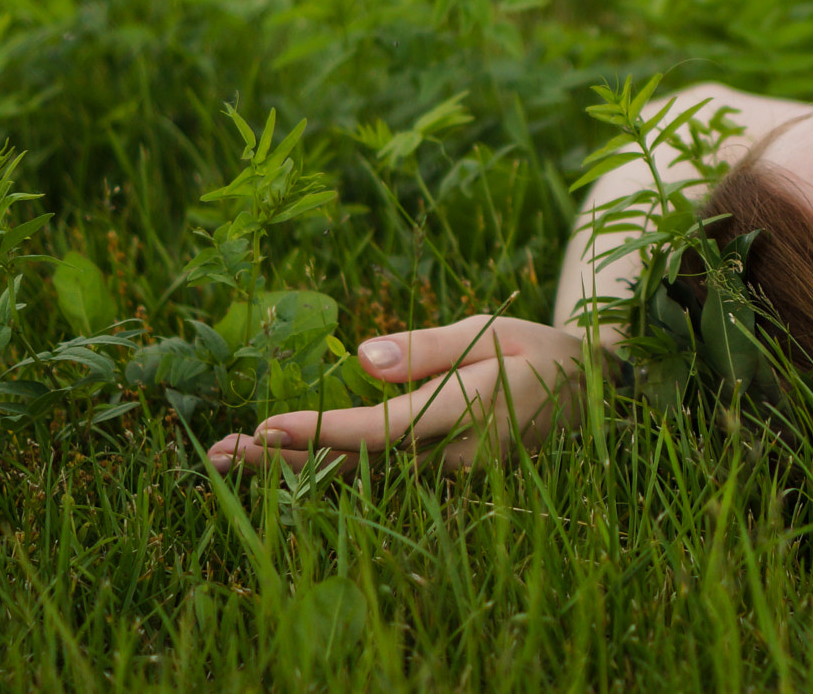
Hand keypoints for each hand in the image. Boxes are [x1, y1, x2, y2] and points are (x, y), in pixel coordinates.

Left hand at [204, 314, 588, 477]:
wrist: (595, 397)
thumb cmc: (538, 351)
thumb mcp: (490, 329)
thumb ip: (425, 347)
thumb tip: (360, 360)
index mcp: (471, 409)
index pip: (384, 430)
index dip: (322, 433)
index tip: (266, 428)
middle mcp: (458, 458)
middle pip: (358, 466)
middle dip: (283, 462)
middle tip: (217, 453)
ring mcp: (454, 479)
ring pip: (364, 480)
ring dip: (294, 471)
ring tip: (229, 458)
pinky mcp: (449, 484)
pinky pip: (383, 481)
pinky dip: (328, 472)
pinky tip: (282, 467)